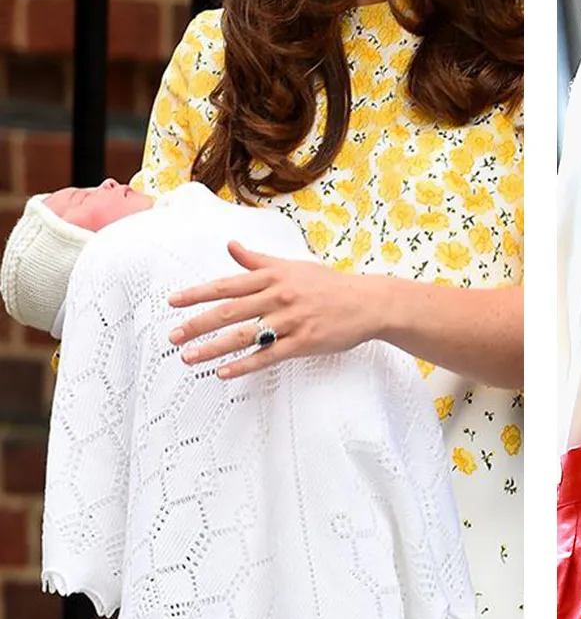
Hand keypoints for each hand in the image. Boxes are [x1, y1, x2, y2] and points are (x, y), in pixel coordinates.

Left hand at [167, 242, 376, 378]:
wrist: (369, 302)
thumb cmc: (330, 285)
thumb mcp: (293, 266)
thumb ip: (258, 261)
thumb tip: (231, 246)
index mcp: (274, 277)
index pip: (227, 285)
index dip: (198, 293)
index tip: (173, 302)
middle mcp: (279, 297)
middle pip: (230, 312)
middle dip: (198, 324)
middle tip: (173, 336)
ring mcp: (292, 321)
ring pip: (245, 335)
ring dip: (214, 348)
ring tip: (189, 357)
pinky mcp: (304, 342)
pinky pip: (269, 355)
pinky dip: (245, 364)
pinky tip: (225, 372)